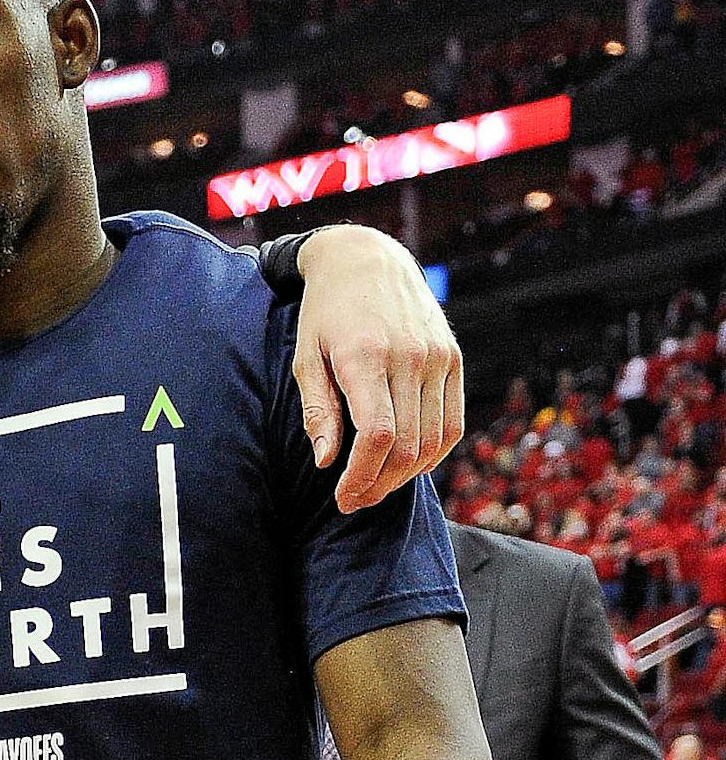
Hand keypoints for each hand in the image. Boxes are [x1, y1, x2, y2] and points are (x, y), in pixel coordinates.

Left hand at [293, 225, 463, 514]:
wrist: (367, 260)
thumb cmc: (325, 313)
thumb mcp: (305, 357)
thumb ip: (316, 411)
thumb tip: (326, 462)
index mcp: (367, 357)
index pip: (376, 436)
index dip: (361, 477)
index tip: (342, 497)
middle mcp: (410, 358)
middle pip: (406, 445)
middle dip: (379, 484)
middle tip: (354, 500)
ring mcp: (439, 358)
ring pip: (434, 440)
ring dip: (406, 476)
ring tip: (376, 487)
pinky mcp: (454, 358)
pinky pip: (452, 422)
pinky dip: (434, 453)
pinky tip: (408, 466)